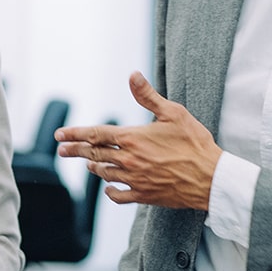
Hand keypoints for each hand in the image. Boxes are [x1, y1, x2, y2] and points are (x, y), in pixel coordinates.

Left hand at [55, 72, 221, 210]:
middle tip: (62, 150)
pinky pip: (119, 195)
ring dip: (94, 167)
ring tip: (88, 163)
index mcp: (133, 138)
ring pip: (104, 173)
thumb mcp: (173, 113)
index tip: (59, 135)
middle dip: (75, 151)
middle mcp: (129, 160)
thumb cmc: (195, 143)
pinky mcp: (144, 195)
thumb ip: (148, 96)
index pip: (95, 134)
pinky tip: (108, 188)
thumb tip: (133, 75)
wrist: (212, 178)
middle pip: (94, 154)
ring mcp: (135, 179)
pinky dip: (111, 191)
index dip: (74, 134)